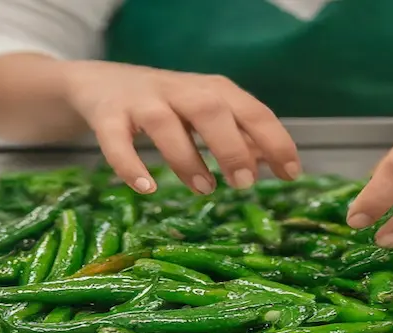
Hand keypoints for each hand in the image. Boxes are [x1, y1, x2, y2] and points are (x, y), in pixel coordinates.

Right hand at [61, 61, 299, 193]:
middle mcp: (180, 90)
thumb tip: (273, 162)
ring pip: (165, 124)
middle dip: (232, 147)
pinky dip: (130, 164)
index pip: (253, 112)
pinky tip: (147, 187)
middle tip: (245, 184)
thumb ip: (240, 136)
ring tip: (205, 189)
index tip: (291, 174)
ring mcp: (142, 101)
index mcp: (213, 90)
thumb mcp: (208, 115)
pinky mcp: (108, 115)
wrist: (100, 83)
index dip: (275, 142)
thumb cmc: (168, 105)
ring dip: (187, 159)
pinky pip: (116, 139)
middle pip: (211, 110)